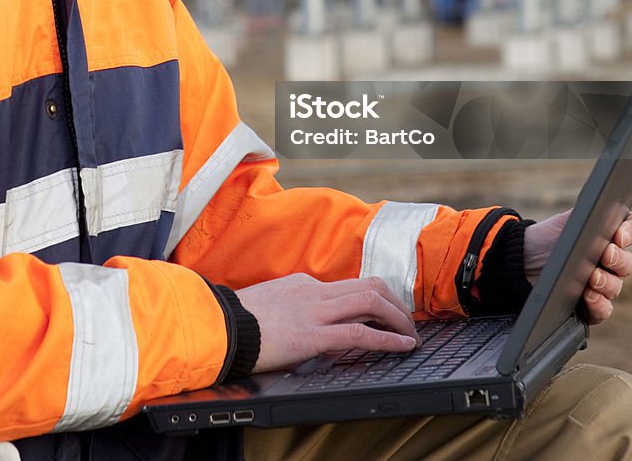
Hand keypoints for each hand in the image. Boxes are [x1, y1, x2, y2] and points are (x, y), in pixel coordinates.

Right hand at [236, 273, 417, 372]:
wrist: (219, 326)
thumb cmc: (238, 321)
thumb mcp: (271, 304)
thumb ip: (294, 308)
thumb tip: (310, 326)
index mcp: (303, 284)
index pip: (350, 286)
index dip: (376, 300)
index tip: (389, 314)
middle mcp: (313, 291)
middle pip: (369, 286)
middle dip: (396, 304)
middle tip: (409, 323)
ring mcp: (314, 310)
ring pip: (371, 302)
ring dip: (398, 319)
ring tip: (412, 335)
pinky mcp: (312, 335)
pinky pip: (359, 333)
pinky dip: (387, 339)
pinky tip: (402, 346)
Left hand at [523, 209, 631, 324]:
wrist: (524, 259)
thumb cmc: (550, 236)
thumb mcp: (568, 219)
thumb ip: (590, 216)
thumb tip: (605, 216)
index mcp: (612, 233)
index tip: (619, 235)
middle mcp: (613, 259)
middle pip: (628, 262)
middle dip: (618, 259)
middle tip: (605, 255)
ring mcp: (603, 283)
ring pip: (616, 286)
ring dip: (606, 283)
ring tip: (592, 277)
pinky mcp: (591, 304)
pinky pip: (603, 309)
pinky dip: (599, 305)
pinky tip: (588, 297)